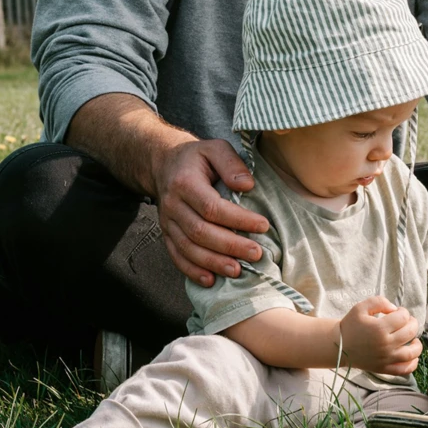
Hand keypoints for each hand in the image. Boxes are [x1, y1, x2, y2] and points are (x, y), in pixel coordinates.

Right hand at [151, 138, 270, 286]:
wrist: (164, 164)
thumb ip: (231, 163)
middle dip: (230, 246)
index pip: (212, 207)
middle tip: (256, 254)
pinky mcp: (167, 234)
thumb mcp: (215, 148)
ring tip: (238, 271)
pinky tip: (211, 280)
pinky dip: (192, 271)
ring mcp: (167, 222)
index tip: (263, 225)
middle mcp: (173, 205)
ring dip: (213, 262)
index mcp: (185, 183)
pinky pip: (177, 256)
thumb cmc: (196, 158)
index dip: (238, 219)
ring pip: (188, 248)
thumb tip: (247, 186)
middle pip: (200, 232)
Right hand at [339, 296, 421, 375]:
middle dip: (412, 323)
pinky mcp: (384, 368)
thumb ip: (379, 302)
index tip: (397, 312)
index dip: (403, 311)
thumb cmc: (351, 325)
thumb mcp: (361, 307)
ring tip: (413, 339)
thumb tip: (395, 309)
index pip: (403, 317)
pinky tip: (412, 355)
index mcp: (380, 328)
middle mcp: (385, 344)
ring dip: (417, 343)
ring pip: (412, 352)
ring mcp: (386, 358)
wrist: (339, 346)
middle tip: (405, 322)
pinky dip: (413, 363)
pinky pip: (405, 369)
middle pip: (411, 332)